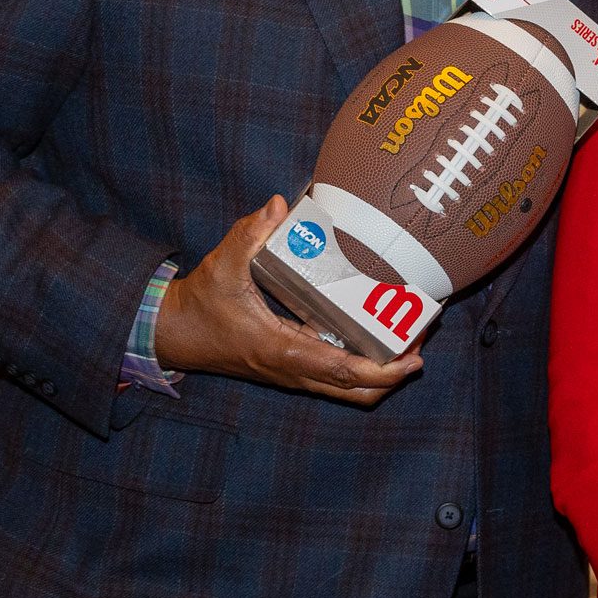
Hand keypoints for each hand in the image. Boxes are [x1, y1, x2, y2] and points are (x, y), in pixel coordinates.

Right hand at [153, 197, 422, 405]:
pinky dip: (363, 365)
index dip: (383, 370)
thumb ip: (249, 236)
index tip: (414, 359)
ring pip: (349, 391)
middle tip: (421, 341)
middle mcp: (294, 371)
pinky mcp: (295, 369)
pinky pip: (337, 377)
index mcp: (281, 351)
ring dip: (382, 373)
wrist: (176, 335)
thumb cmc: (201, 304)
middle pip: (357, 392)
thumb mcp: (221, 266)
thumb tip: (279, 206)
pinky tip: (378, 333)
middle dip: (395, 374)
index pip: (341, 371)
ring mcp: (295, 374)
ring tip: (409, 337)